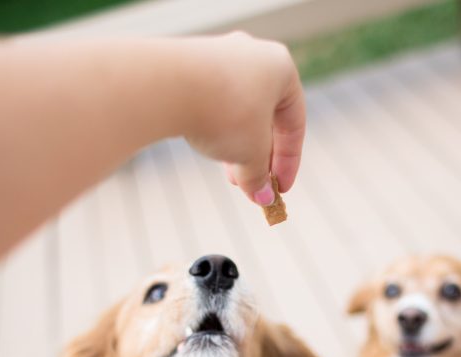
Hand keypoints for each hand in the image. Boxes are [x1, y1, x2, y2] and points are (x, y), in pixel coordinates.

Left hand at [180, 33, 304, 204]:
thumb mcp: (250, 154)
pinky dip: (214, 126)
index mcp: (281, 68)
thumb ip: (260, 175)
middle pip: (264, 115)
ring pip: (236, 108)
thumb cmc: (223, 114)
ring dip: (236, 144)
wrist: (166, 86)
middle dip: (258, 155)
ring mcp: (219, 55)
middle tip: (251, 184)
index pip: (294, 123)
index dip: (289, 162)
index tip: (279, 189)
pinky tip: (205, 145)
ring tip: (228, 173)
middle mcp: (253, 54)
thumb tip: (262, 196)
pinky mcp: (190, 62)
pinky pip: (211, 99)